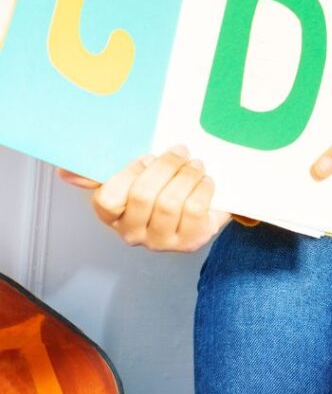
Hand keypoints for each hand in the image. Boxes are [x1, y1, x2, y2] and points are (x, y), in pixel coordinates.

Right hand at [58, 147, 229, 251]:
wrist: (203, 207)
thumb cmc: (164, 187)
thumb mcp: (135, 174)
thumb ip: (102, 170)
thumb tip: (65, 172)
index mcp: (113, 215)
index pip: (107, 199)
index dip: (128, 173)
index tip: (146, 157)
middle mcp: (133, 233)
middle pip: (143, 195)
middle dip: (164, 166)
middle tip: (179, 151)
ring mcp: (160, 241)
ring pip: (169, 201)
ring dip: (186, 175)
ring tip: (194, 165)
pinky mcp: (189, 241)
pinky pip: (194, 209)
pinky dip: (202, 188)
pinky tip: (204, 181)